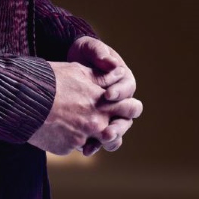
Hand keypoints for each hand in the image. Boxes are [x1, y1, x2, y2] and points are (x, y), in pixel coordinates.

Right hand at [27, 59, 142, 155]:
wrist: (25, 98)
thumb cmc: (51, 80)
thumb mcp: (78, 71)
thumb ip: (101, 77)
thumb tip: (120, 74)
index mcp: (102, 101)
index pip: (131, 109)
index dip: (131, 108)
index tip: (129, 107)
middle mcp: (97, 122)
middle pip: (118, 132)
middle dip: (116, 128)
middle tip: (110, 125)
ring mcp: (83, 138)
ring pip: (96, 143)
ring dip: (93, 138)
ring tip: (81, 127)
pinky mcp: (68, 148)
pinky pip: (74, 145)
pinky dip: (69, 138)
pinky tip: (57, 126)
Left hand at [66, 36, 138, 156]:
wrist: (70, 62)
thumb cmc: (85, 52)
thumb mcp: (91, 48)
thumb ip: (100, 53)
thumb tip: (112, 63)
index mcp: (124, 82)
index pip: (127, 90)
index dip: (119, 93)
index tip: (107, 94)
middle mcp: (121, 101)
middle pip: (126, 117)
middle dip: (118, 125)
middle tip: (107, 130)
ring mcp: (109, 115)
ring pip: (116, 132)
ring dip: (110, 139)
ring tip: (100, 141)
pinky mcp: (95, 124)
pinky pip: (99, 138)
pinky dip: (94, 144)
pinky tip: (85, 149)